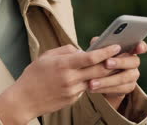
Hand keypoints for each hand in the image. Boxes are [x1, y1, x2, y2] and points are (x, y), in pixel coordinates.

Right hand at [0, 44, 121, 124]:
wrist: (25, 99)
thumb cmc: (33, 75)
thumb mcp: (46, 57)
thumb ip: (64, 51)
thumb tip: (80, 50)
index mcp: (63, 64)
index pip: (90, 57)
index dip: (105, 51)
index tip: (115, 46)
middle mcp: (70, 78)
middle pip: (98, 69)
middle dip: (112, 62)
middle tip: (122, 55)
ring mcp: (72, 90)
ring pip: (95, 80)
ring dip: (104, 73)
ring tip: (111, 65)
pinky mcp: (73, 99)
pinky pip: (85, 88)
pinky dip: (89, 82)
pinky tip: (91, 78)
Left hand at [87, 37, 146, 109]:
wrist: (98, 77)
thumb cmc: (99, 58)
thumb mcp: (97, 49)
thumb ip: (99, 44)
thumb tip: (96, 42)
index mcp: (129, 49)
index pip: (140, 46)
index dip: (141, 46)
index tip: (138, 47)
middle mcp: (133, 62)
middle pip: (133, 61)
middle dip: (120, 62)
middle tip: (106, 63)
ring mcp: (132, 75)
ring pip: (124, 78)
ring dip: (107, 80)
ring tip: (92, 82)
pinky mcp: (128, 87)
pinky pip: (119, 89)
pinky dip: (105, 88)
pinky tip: (93, 88)